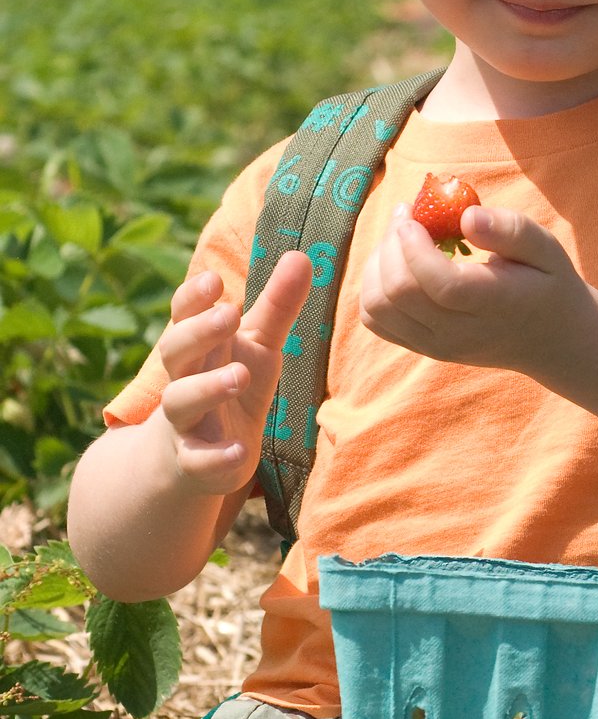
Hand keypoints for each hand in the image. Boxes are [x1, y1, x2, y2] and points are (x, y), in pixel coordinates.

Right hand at [156, 252, 313, 493]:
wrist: (192, 459)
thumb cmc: (229, 386)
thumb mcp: (256, 346)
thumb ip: (276, 305)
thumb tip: (300, 254)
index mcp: (198, 348)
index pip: (183, 315)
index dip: (194, 298)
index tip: (215, 281)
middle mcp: (183, 380)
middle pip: (175, 350)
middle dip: (198, 332)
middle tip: (230, 313)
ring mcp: (185, 423)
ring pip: (180, 402)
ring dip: (207, 388)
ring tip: (240, 374)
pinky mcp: (195, 464)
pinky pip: (197, 461)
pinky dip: (216, 457)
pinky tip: (242, 450)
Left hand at [360, 203, 591, 375]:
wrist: (550, 341)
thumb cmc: (547, 284)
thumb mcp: (546, 248)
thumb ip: (510, 229)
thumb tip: (466, 216)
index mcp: (495, 305)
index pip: (440, 284)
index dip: (414, 246)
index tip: (414, 215)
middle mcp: (460, 333)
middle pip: (399, 293)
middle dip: (391, 244)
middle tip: (407, 214)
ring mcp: (437, 346)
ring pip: (377, 307)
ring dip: (377, 264)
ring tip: (400, 238)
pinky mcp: (421, 347)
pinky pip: (375, 319)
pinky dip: (374, 286)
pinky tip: (396, 264)